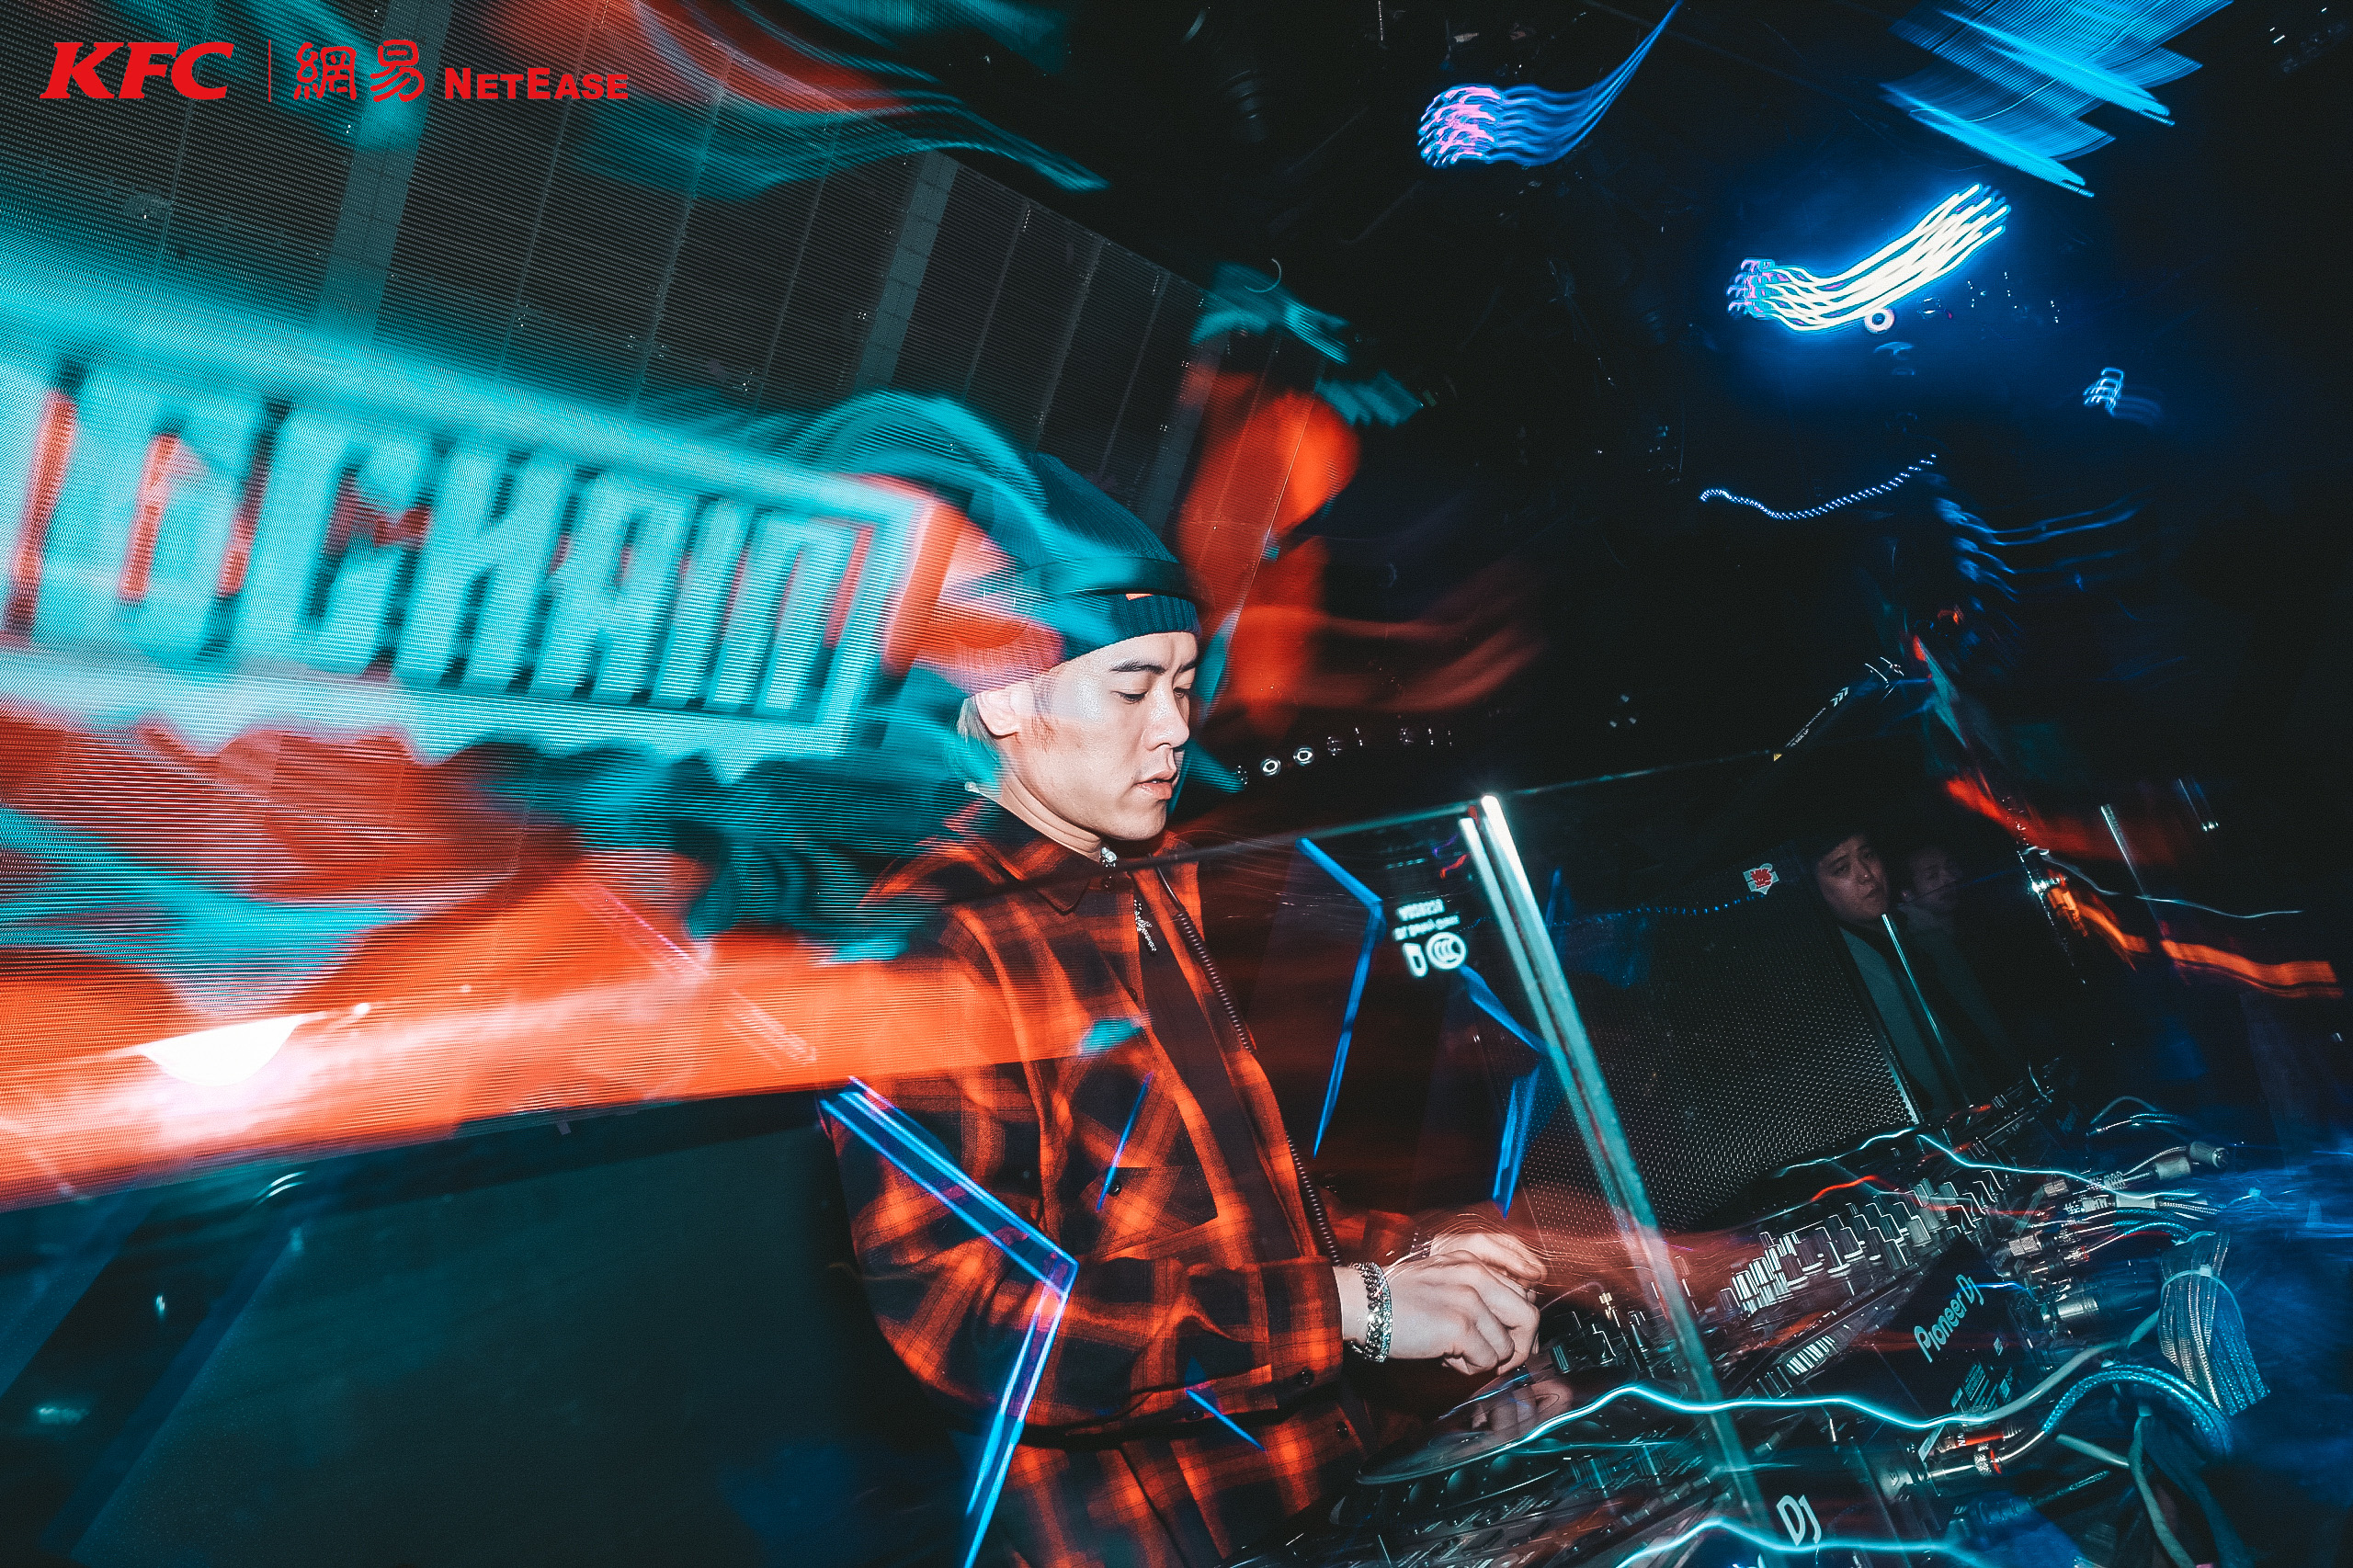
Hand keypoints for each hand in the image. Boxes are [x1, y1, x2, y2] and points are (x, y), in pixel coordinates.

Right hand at [1380, 1242, 1543, 1376]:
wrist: (1363, 1302)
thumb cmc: (1398, 1298)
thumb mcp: (1444, 1281)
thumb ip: (1476, 1293)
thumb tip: (1509, 1328)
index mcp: (1475, 1263)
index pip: (1522, 1295)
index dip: (1520, 1327)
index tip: (1508, 1343)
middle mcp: (1477, 1276)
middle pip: (1529, 1318)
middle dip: (1520, 1347)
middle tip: (1499, 1362)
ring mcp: (1470, 1300)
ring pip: (1506, 1346)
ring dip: (1484, 1359)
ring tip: (1455, 1353)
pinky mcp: (1459, 1326)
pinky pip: (1485, 1361)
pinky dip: (1468, 1368)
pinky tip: (1445, 1357)